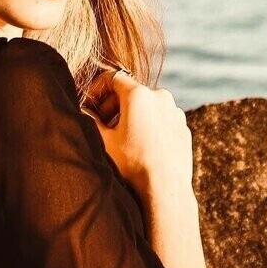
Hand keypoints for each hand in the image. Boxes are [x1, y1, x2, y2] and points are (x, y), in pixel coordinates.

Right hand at [81, 67, 193, 196]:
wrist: (164, 189)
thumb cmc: (131, 165)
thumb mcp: (103, 140)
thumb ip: (90, 119)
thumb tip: (82, 110)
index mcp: (138, 95)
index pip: (113, 77)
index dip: (97, 89)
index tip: (90, 105)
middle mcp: (160, 97)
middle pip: (131, 91)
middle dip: (114, 105)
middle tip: (103, 124)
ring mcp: (175, 112)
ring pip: (148, 105)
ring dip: (132, 116)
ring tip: (122, 138)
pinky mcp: (183, 127)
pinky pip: (162, 119)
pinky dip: (149, 126)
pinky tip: (141, 147)